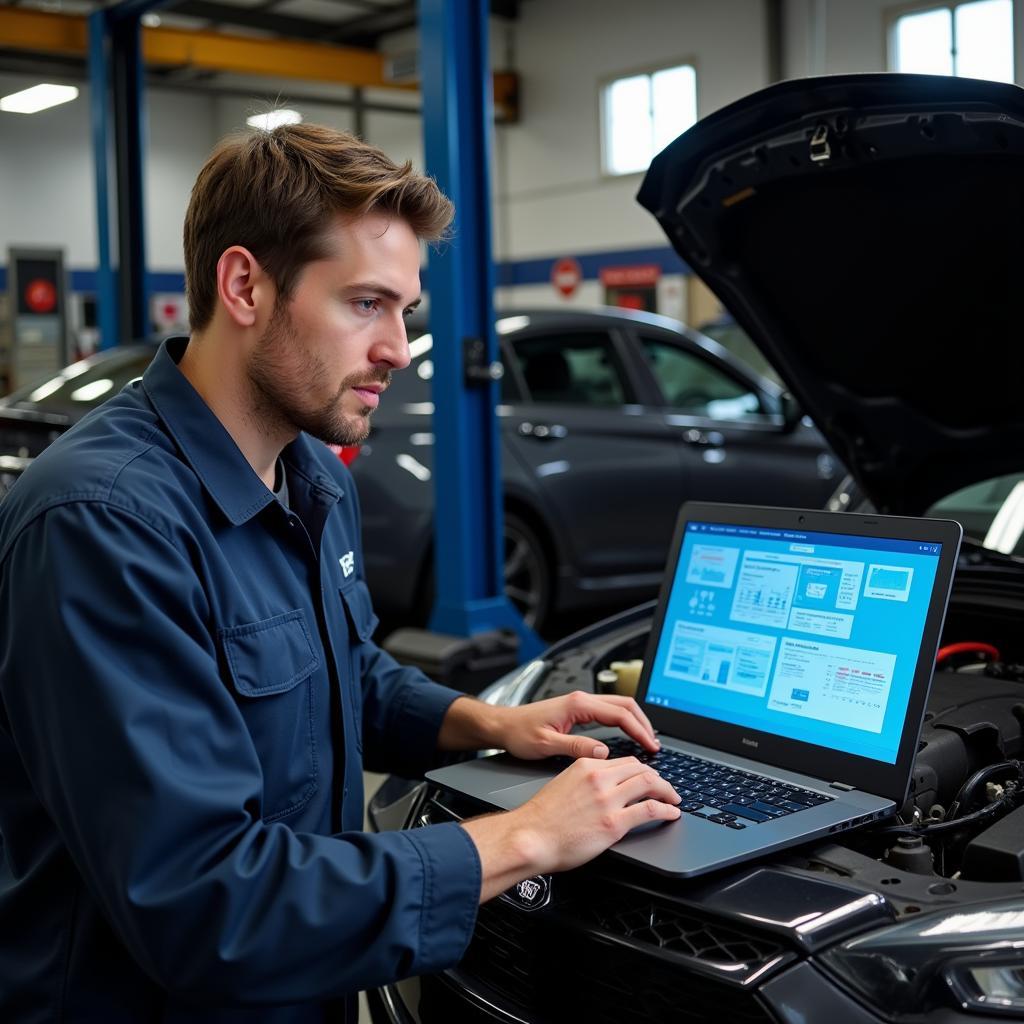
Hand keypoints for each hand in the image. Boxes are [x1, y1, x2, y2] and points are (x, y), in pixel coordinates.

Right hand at [462, 756, 681, 896]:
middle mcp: (599, 778)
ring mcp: (608, 799)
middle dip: (659, 779)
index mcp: (587, 766)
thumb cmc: (541, 817)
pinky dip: (666, 810)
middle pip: (641, 769)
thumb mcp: (563, 784)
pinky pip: (650, 810)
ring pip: (650, 784)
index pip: (625, 761)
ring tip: (674, 799)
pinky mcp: (614, 823)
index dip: (642, 769)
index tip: (648, 777)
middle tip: (666, 789)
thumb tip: (603, 787)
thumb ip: (586, 780)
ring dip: (667, 792)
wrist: (530, 837)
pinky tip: (671, 813)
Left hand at [492, 690, 658, 760]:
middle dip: (644, 723)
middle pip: (625, 705)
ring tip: (647, 741)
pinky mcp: (577, 709)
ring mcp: (580, 703)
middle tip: (655, 745)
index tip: (651, 747)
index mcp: (577, 705)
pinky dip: (623, 721)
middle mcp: (581, 700)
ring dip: (635, 721)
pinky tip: (627, 735)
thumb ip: (575, 748)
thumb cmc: (520, 733)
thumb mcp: (546, 745)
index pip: (619, 714)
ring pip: (618, 706)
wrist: (504, 725)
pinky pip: (608, 711)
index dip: (639, 731)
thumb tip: (603, 753)